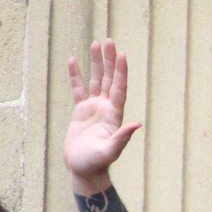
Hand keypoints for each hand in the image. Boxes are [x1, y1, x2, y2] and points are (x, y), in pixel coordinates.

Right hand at [63, 39, 140, 193]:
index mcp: (114, 115)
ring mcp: (94, 109)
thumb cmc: (96, 163)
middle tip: (109, 40)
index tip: (121, 54)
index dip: (121, 71)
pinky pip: (78, 89)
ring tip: (96, 44)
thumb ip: (122, 137)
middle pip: (110, 79)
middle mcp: (106, 108)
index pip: (119, 88)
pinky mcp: (81, 112)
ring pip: (96, 80)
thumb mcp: (110, 151)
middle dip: (110, 60)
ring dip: (97, 63)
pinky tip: (74, 60)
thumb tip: (137, 124)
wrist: (83, 170)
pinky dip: (76, 75)